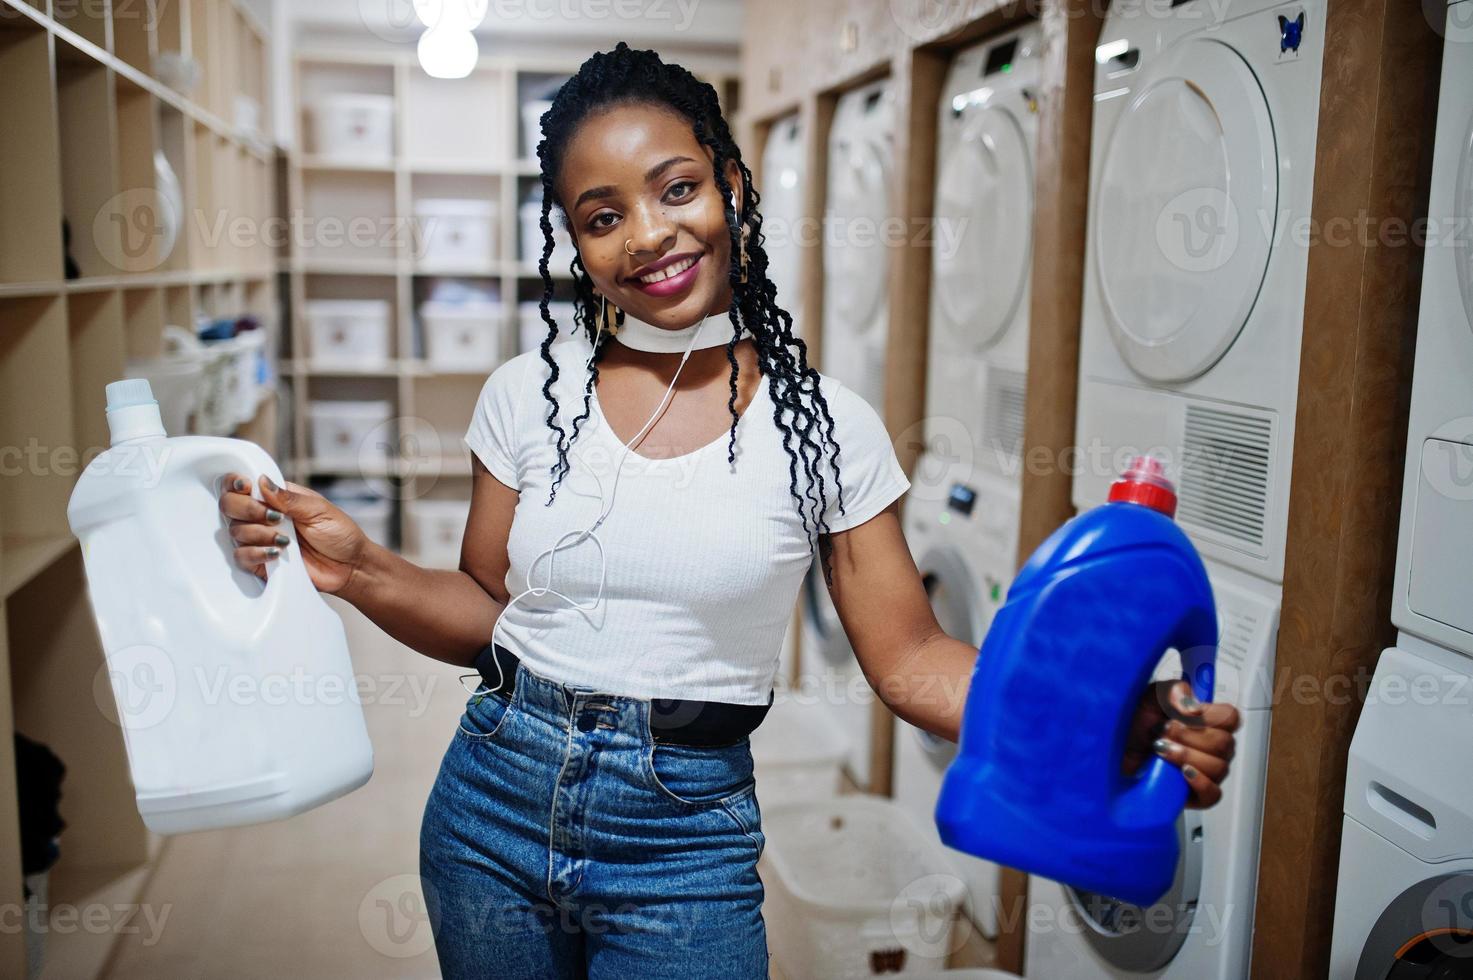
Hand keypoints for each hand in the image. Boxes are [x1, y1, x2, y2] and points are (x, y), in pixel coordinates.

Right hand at [218, 473, 368, 593]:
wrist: (350, 567)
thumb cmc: (340, 534)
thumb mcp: (319, 510)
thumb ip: (289, 498)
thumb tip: (262, 481)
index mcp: (276, 497)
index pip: (243, 485)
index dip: (236, 483)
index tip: (247, 488)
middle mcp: (262, 516)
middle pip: (230, 505)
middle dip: (248, 509)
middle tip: (275, 518)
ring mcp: (260, 538)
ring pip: (235, 531)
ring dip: (259, 534)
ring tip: (287, 540)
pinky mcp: (260, 561)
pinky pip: (241, 556)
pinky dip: (256, 553)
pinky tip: (277, 554)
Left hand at [1123, 679, 1239, 808]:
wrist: (1110, 751)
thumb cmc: (1132, 725)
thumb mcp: (1149, 697)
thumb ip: (1173, 691)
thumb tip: (1191, 707)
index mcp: (1205, 720)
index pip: (1231, 717)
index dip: (1211, 715)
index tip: (1184, 713)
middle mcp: (1210, 746)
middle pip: (1224, 743)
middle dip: (1189, 735)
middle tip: (1163, 730)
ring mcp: (1205, 771)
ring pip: (1219, 767)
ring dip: (1187, 756)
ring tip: (1161, 749)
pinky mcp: (1194, 794)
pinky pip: (1213, 795)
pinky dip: (1200, 783)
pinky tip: (1181, 773)